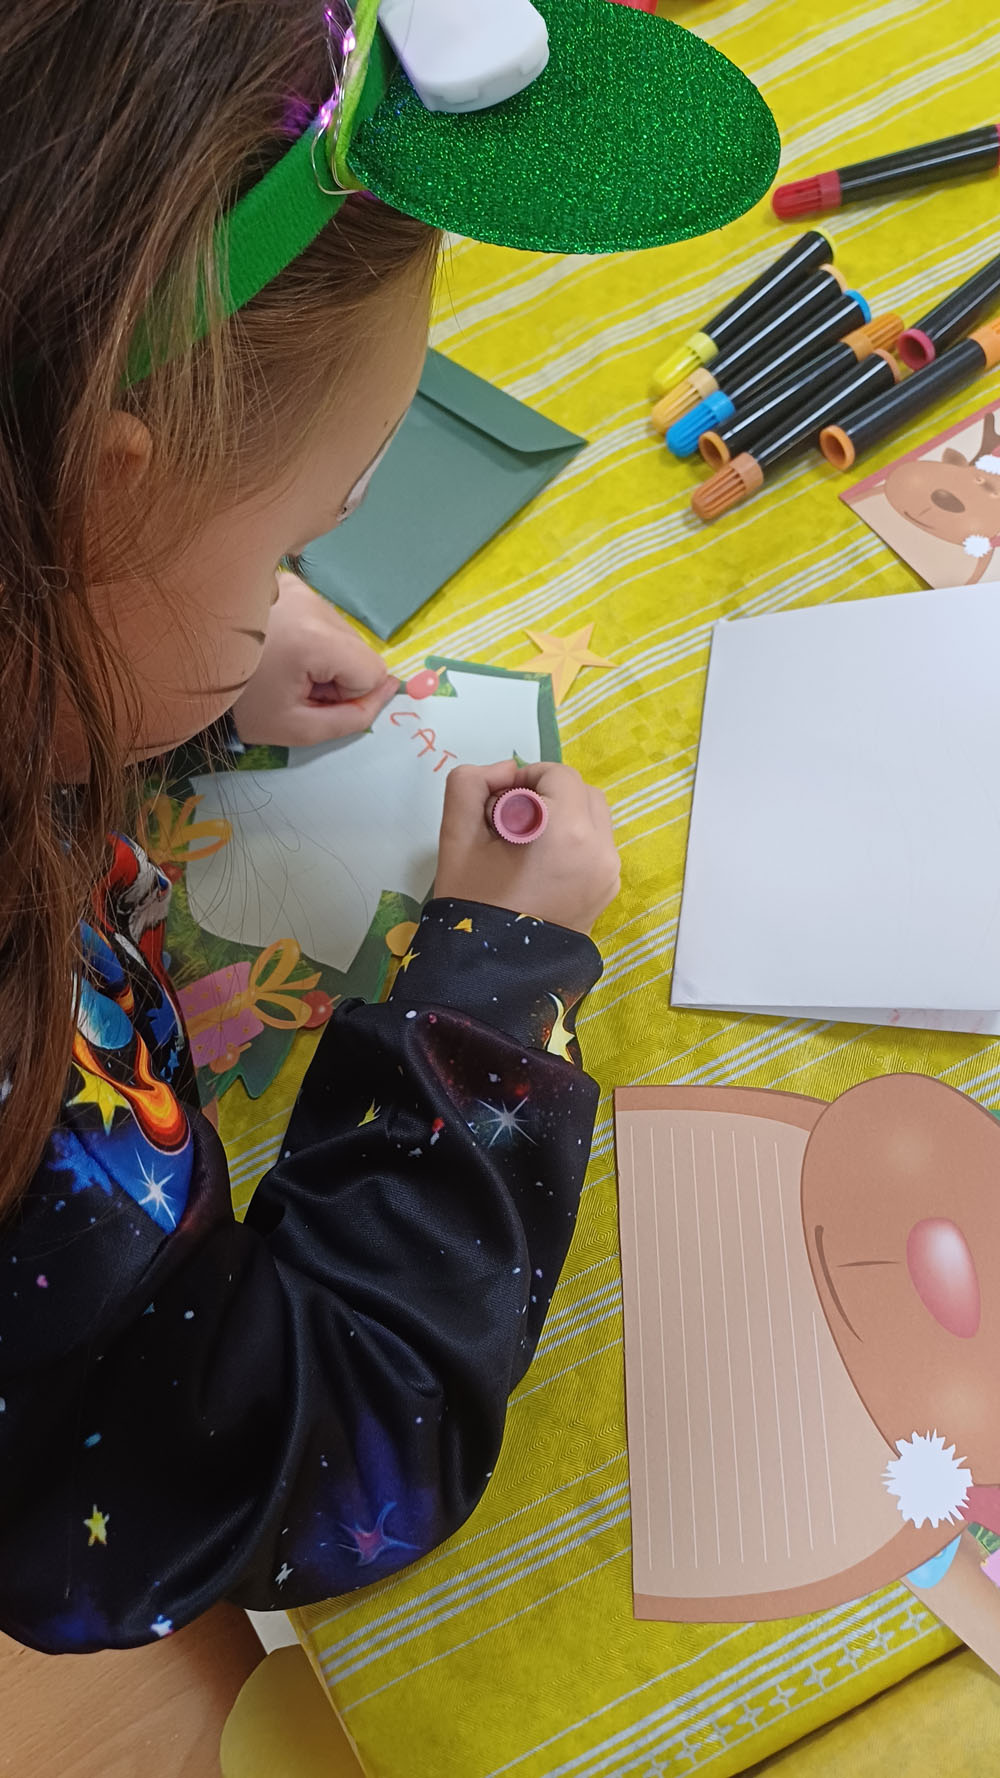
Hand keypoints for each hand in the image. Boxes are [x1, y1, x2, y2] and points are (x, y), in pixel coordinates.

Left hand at [232, 571, 397, 746]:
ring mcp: (296, 585)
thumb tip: (390, 690)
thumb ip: (352, 719)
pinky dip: (308, 635)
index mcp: (313, 636)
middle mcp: (310, 600)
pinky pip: (319, 615)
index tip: (312, 699)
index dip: (349, 695)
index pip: (372, 670)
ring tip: (283, 664)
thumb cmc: (242, 706)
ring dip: (323, 655)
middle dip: (337, 673)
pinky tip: (278, 644)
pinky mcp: (285, 580)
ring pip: (341, 631)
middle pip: (359, 647)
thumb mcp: (298, 729)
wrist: (187, 668)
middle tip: (294, 684)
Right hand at [434, 760, 619, 935]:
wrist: (491, 975)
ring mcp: (609, 874)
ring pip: (593, 818)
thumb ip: (470, 784)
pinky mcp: (607, 892)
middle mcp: (601, 851)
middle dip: (547, 794)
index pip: (558, 775)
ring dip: (562, 815)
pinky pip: (596, 847)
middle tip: (509, 819)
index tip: (498, 800)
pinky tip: (538, 866)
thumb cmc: (472, 903)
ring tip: (524, 843)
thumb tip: (504, 772)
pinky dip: (572, 841)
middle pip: (582, 792)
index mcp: (570, 833)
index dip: (525, 777)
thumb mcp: (455, 836)